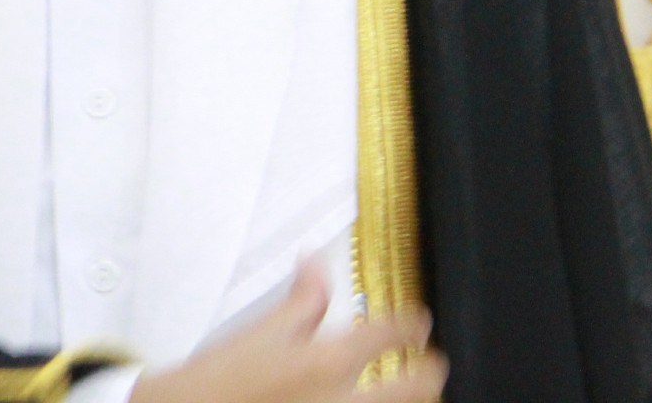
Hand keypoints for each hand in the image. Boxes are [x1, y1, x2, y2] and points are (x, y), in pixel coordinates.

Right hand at [131, 259, 445, 402]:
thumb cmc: (218, 382)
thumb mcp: (261, 332)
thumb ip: (302, 300)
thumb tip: (318, 263)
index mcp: (328, 362)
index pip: (391, 335)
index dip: (412, 325)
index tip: (419, 324)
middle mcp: (340, 402)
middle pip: (416, 391)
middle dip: (431, 376)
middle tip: (434, 367)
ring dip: (408, 402)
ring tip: (408, 395)